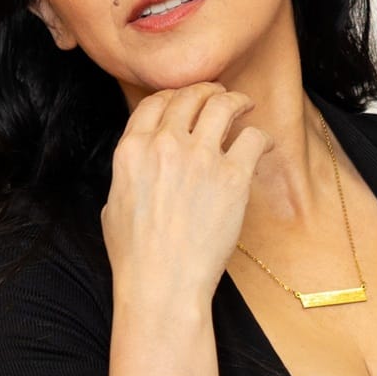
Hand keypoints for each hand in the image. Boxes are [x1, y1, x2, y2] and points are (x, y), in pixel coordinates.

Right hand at [101, 82, 272, 305]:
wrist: (162, 284)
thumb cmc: (136, 255)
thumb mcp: (113, 203)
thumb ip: (129, 171)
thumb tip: (142, 161)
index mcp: (132, 150)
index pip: (154, 102)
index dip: (173, 95)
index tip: (185, 99)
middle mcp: (165, 145)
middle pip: (189, 96)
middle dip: (206, 90)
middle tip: (219, 94)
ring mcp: (200, 158)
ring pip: (221, 104)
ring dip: (235, 99)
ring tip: (244, 104)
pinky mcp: (232, 177)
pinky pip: (252, 138)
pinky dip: (260, 136)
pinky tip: (263, 143)